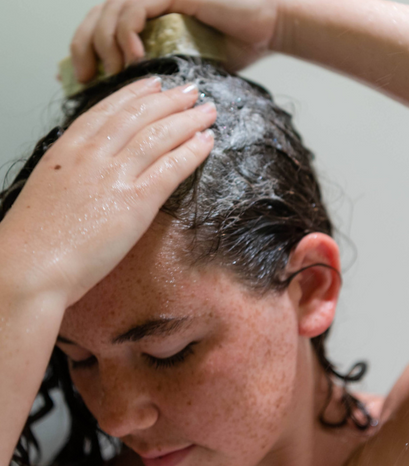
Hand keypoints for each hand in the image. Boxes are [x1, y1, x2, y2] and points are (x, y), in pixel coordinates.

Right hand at [0, 78, 215, 306]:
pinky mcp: (135, 202)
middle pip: (140, 116)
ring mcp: (114, 176)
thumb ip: (74, 172)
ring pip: (159, 136)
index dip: (137, 94)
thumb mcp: (49, 189)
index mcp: (67, 148)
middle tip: (192, 91)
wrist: (29, 269)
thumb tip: (95, 168)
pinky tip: (207, 142)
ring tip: (209, 111)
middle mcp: (92, 154)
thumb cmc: (34, 238)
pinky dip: (192, 152)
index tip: (155, 83)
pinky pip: (171, 168)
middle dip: (170, 100)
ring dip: (189, 120)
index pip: (109, 109)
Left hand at [70, 0, 279, 81]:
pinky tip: (134, 58)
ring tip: (114, 74)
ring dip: (106, 46)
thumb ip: (163, 80)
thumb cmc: (232, 49)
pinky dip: (128, 34)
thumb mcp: (188, 71)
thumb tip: (142, 113)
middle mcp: (147, 5)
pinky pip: (136, 10)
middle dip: (84, 50)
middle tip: (87, 79)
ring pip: (110, 13)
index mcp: (146, 22)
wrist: (266, 27)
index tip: (80, 80)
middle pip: (95, 19)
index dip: (83, 52)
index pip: (99, 29)